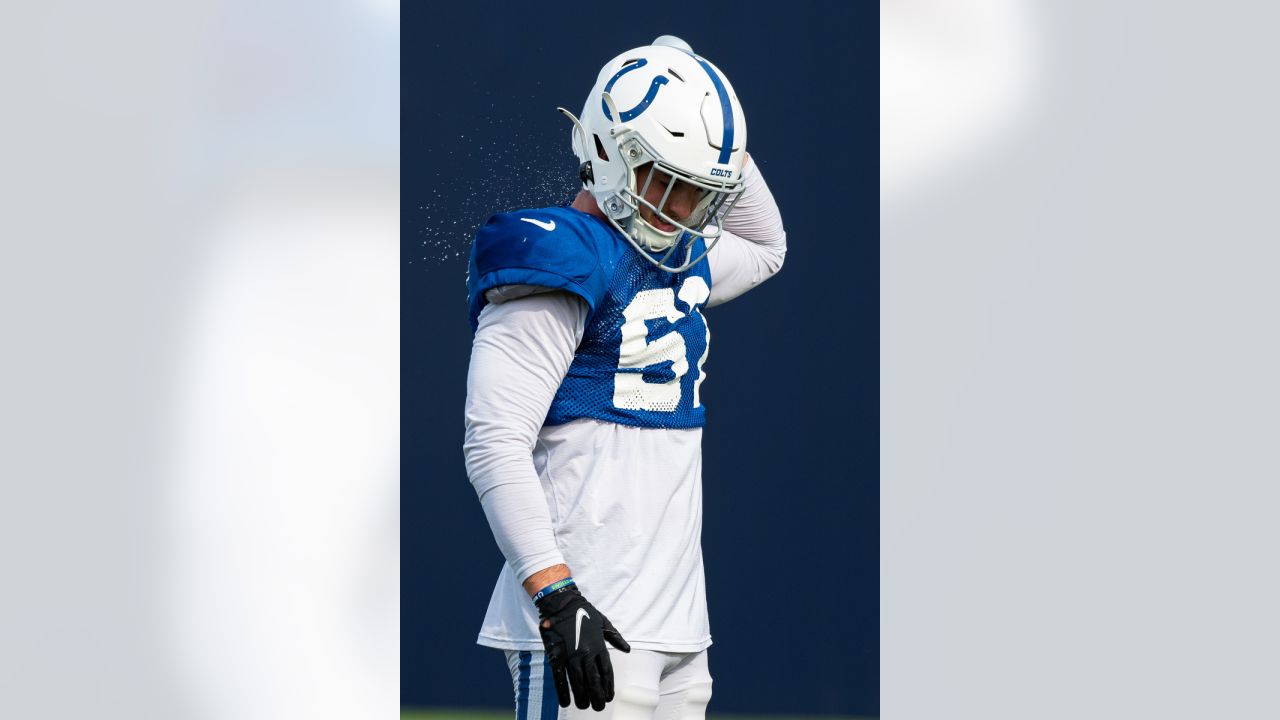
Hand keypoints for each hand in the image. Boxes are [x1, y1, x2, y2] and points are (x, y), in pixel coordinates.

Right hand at [534, 585, 630, 710]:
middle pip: (593, 680)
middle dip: (597, 696)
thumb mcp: (604, 622)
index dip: (608, 686)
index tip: (609, 697)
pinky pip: (559, 677)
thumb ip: (615, 638)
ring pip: (578, 682)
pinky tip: (565, 702)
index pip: (606, 671)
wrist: (562, 603)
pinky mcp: (556, 655)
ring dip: (582, 696)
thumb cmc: (584, 612)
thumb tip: (627, 649)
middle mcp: (586, 652)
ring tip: (584, 707)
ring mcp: (570, 654)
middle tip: (598, 707)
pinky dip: (562, 691)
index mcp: (598, 646)